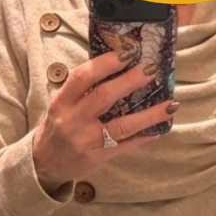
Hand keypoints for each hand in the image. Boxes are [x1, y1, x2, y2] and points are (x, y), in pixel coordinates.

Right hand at [32, 51, 175, 190]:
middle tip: (151, 69)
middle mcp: (73, 120)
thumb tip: (117, 64)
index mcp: (62, 102)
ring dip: (149, 114)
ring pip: (122, 125)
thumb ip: (83, 89)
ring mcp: (86, 141)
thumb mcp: (62, 104)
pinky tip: (160, 128)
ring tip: (170, 104)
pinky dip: (144, 136)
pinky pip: (126, 145)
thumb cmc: (58, 127)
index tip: (127, 52)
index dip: (105, 63)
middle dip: (130, 81)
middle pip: (104, 97)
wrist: (45, 163)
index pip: (83, 77)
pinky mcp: (98, 158)